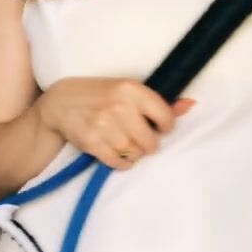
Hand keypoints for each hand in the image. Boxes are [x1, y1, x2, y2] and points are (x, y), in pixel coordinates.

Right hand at [36, 77, 196, 169]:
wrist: (61, 102)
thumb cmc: (101, 95)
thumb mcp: (128, 91)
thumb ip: (160, 102)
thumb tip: (191, 105)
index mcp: (131, 89)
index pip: (164, 117)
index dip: (165, 127)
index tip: (157, 127)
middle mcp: (118, 106)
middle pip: (150, 142)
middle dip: (148, 144)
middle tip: (139, 139)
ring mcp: (103, 125)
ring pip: (135, 154)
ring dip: (133, 153)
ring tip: (126, 144)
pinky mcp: (91, 142)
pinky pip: (118, 163)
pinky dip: (121, 162)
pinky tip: (117, 153)